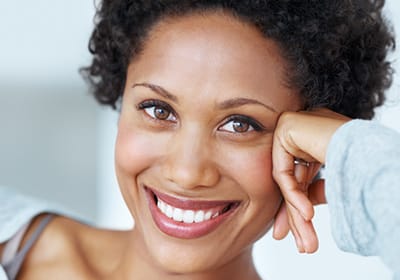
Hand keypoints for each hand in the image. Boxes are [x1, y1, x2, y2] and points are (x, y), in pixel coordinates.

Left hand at [272, 108, 349, 252]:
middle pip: (293, 184)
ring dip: (297, 215)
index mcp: (313, 142)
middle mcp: (300, 135)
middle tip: (303, 246)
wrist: (369, 146)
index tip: (302, 235)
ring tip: (306, 244)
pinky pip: (284, 173)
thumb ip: (313, 193)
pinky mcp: (285, 130)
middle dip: (297, 218)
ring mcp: (291, 130)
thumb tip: (303, 214)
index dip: (300, 210)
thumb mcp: (333, 184)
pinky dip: (294, 196)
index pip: (300, 181)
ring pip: (288, 182)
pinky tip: (307, 216)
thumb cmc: (362, 163)